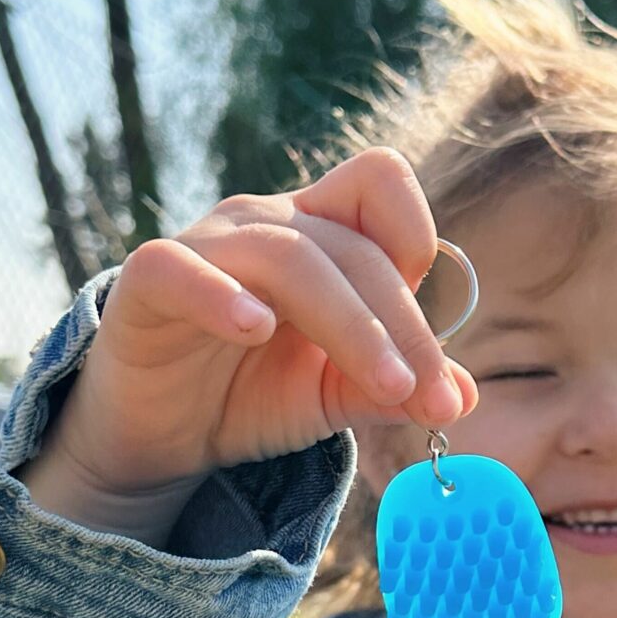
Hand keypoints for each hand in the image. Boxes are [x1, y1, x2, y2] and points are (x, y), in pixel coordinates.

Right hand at [41, 148, 477, 496]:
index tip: (430, 332)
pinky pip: (184, 270)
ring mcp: (208, 245)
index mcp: (320, 231)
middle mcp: (267, 223)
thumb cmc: (252, 394)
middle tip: (432, 399)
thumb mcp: (335, 398)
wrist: (164, 431)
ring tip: (387, 387)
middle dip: (405, 328)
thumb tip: (466, 395)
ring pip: (291, 259)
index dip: (417, 245)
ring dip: (352, 326)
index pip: (381, 186)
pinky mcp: (150, 279)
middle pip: (353, 246)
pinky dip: (222, 296)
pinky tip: (256, 330)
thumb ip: (393, 391)